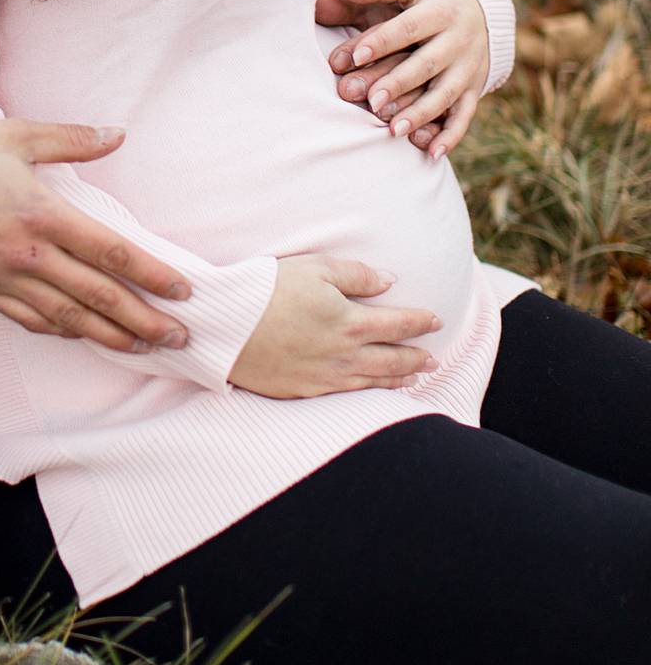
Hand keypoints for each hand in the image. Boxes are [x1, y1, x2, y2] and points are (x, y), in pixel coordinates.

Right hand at [0, 119, 190, 351]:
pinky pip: (30, 319)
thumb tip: (117, 134)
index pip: (109, 252)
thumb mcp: (16, 135)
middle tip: (180, 336)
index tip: (183, 289)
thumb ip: (71, 139)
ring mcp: (3, 278)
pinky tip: (83, 334)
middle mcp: (27, 254)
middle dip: (143, 318)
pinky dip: (63, 331)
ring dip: (110, 335)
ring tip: (143, 346)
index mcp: (41, 214)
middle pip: (97, 295)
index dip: (151, 274)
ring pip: (67, 317)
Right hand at [229, 255, 440, 397]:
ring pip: (374, 383)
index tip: (437, 321)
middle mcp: (345, 355)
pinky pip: (348, 396)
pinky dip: (370, 395)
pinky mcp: (305, 391)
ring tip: (415, 378)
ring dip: (399, 380)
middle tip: (434, 360)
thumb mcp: (314, 268)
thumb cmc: (268, 289)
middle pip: (392, 360)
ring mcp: (326, 377)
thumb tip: (389, 280)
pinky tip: (373, 392)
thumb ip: (356, 275)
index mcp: (350, 322)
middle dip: (417, 358)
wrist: (228, 327)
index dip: (420, 322)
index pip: (398, 324)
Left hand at [315, 0, 489, 158]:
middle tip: (372, 102)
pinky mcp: (475, 87)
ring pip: (446, 93)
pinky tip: (432, 153)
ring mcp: (469, 66)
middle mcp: (459, 39)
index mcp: (440, 9)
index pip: (409, 27)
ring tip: (393, 130)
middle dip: (399, 83)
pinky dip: (451, 135)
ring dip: (421, 114)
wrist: (483, 7)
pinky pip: (465, 114)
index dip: (382, 41)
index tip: (355, 57)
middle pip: (428, 64)